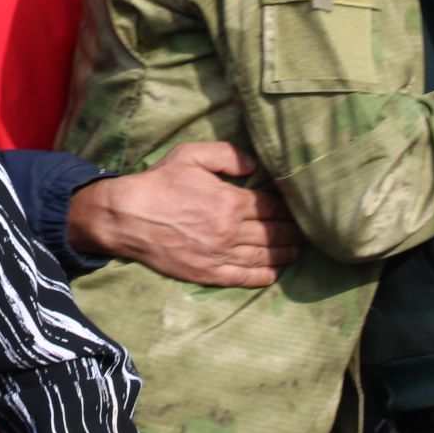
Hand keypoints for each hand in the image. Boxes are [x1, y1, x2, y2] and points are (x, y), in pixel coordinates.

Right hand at [66, 141, 303, 285]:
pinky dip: (264, 276)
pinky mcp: (207, 273)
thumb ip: (227, 155)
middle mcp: (230, 231)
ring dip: (284, 254)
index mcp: (230, 201)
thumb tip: (255, 165)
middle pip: (273, 234)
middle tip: (307, 232)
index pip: (271, 208)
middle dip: (292, 232)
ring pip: (263, 257)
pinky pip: (244, 277)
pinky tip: (275, 272)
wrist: (127, 216)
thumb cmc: (159, 183)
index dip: (288, 209)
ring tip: (297, 251)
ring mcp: (220, 255)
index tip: (299, 209)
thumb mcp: (191, 155)